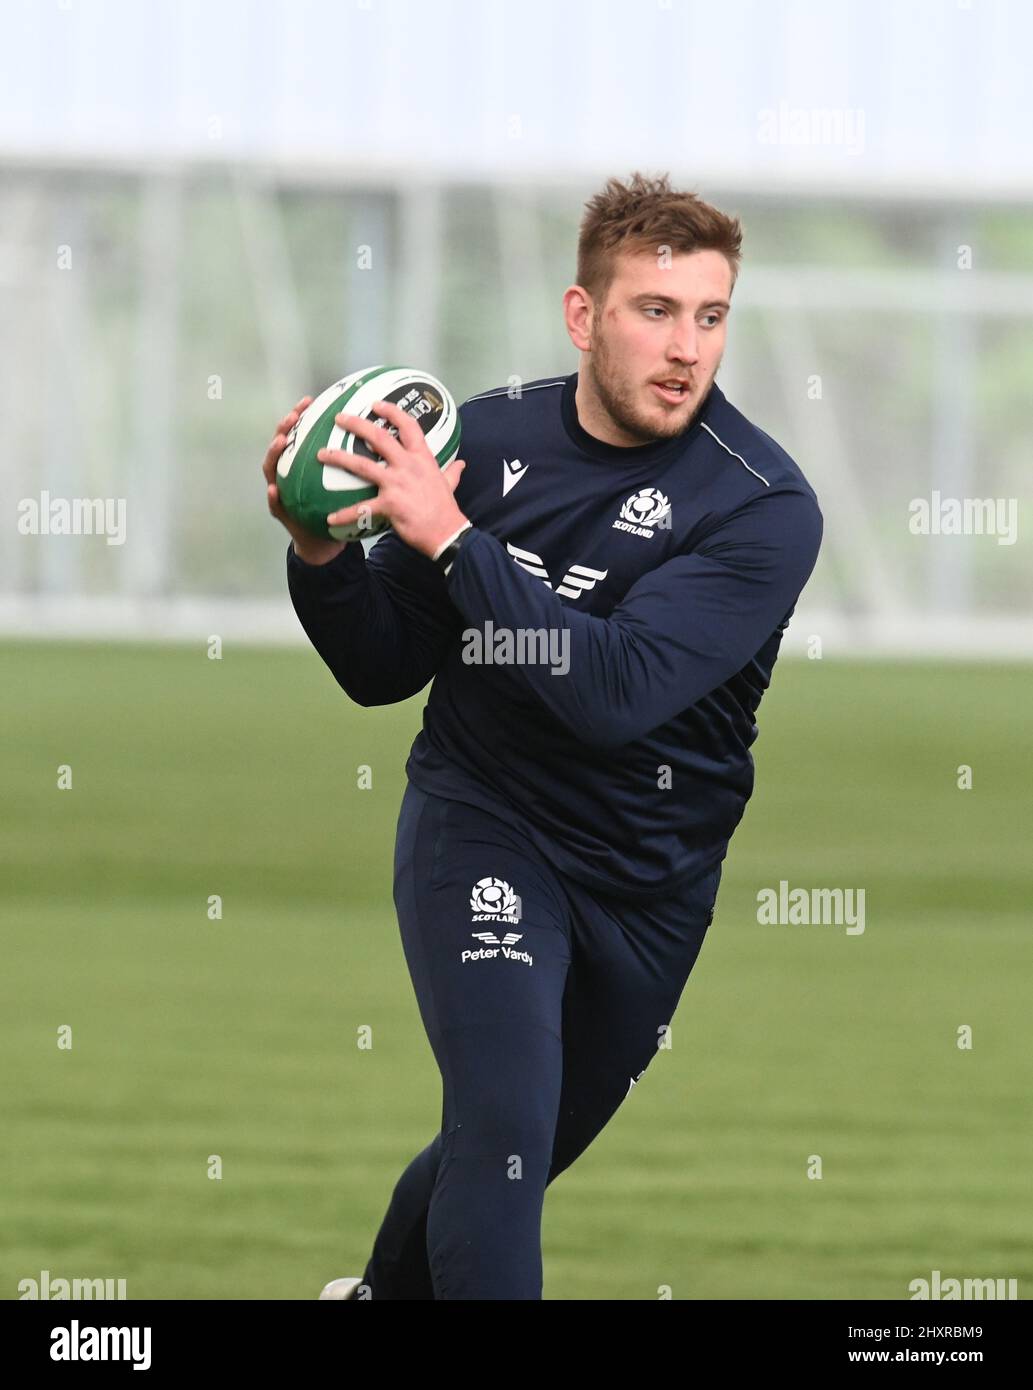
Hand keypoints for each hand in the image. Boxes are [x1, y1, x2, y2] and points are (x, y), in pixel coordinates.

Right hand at [261, 396, 345, 565]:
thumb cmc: (335, 506)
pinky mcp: (282, 512)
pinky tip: (275, 490)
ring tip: (280, 443)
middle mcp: (289, 472)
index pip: (301, 433)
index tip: (310, 400)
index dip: (302, 415)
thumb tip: (375, 436)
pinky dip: (274, 497)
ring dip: (274, 454)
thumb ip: (353, 461)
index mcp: (305, 461)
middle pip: (282, 444)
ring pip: (272, 468)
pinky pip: (275, 504)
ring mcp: (282, 490)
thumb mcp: (346, 482)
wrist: (325, 540)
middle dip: (284, 427)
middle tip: (293, 417)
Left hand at [316, 399, 468, 558]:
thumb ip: (452, 473)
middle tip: (340, 418)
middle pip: (379, 438)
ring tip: (322, 454)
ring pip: (363, 465)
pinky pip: (362, 508)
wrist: (447, 532)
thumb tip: (460, 465)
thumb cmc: (446, 509)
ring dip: (340, 458)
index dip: (391, 412)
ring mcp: (397, 483)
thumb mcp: (449, 485)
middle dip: (357, 425)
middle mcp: (408, 466)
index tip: (376, 404)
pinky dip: (345, 514)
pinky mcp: (389, 504)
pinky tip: (330, 518)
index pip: (408, 426)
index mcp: (422, 458)